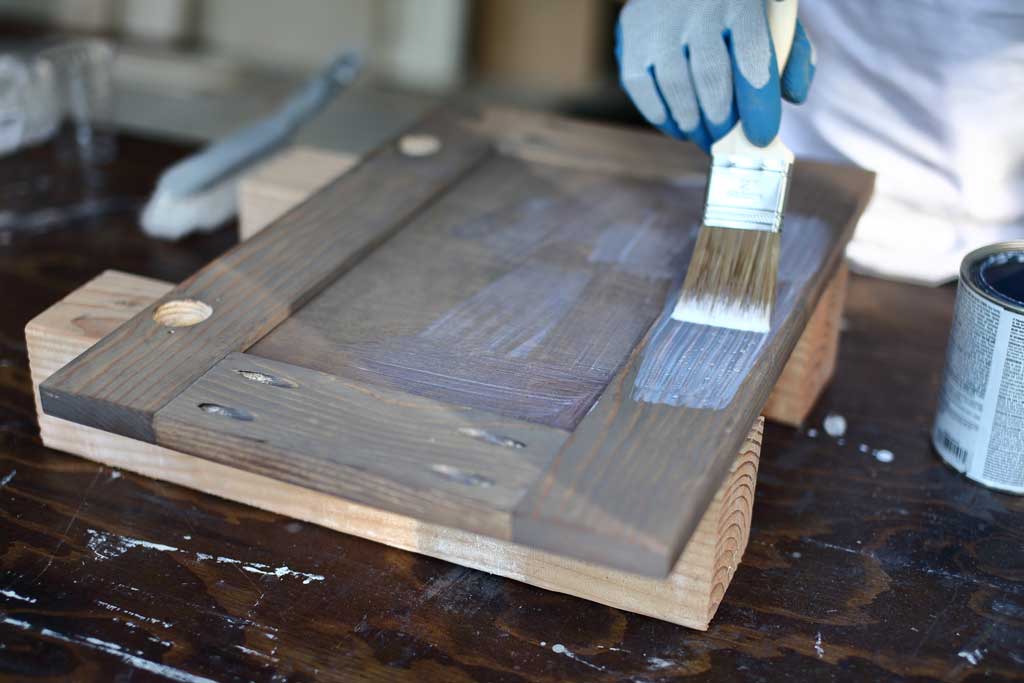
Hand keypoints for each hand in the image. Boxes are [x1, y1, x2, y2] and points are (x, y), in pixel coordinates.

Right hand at [616, 0, 814, 151]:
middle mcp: (697, 10)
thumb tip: (793, 97)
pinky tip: (681, 126)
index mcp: (741, 2)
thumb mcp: (772, 22)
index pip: (752, 55)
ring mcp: (660, 27)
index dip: (757, 103)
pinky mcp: (631, 42)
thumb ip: (792, 57)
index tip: (761, 137)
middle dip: (723, 122)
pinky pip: (644, 91)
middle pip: (710, 75)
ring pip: (675, 87)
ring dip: (694, 125)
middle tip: (730, 145)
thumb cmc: (733, 15)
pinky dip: (664, 118)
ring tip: (708, 140)